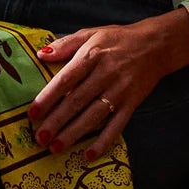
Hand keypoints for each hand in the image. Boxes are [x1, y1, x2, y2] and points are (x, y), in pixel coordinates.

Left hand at [27, 7, 188, 159]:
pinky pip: (116, 126)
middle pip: (77, 101)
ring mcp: (120, 92)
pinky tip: (88, 155)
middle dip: (56, 121)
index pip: (66, 79)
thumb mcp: (90, 33)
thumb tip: (41, 55)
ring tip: (55, 147)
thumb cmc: (118, 38)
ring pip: (93, 116)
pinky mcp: (132, 104)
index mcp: (91, 55)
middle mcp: (105, 74)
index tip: (33, 112)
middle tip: (39, 137)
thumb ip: (65, 44)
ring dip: (74, 134)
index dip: (48, 97)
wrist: (155, 45)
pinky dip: (103, 142)